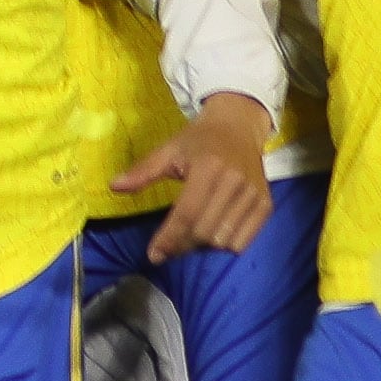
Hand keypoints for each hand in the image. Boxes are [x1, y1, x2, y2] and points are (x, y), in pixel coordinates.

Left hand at [117, 92, 272, 259]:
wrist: (238, 126)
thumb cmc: (199, 140)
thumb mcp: (169, 150)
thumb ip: (143, 171)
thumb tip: (114, 186)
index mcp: (208, 167)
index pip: (187, 214)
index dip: (169, 238)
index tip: (154, 254)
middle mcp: (234, 182)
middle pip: (204, 232)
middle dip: (182, 244)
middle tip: (168, 245)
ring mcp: (254, 195)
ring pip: (224, 241)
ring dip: (203, 246)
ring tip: (189, 235)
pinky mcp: (266, 205)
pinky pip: (243, 241)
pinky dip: (225, 245)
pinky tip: (212, 232)